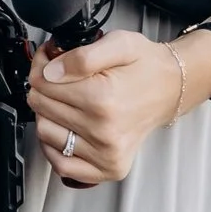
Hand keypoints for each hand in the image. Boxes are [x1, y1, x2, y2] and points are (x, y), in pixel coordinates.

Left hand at [26, 29, 210, 185]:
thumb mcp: (119, 43)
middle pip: (41, 107)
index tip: (49, 60)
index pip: (42, 83)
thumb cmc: (144, 66)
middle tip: (56, 76)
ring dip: (47, 114)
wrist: (170, 88)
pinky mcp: (109, 169)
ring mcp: (107, 154)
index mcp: (103, 99)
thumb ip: (82, 56)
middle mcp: (104, 132)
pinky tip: (64, 129)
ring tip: (64, 100)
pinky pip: (62, 165)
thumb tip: (51, 72)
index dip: (40, 66)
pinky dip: (54, 147)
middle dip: (42, 87)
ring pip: (45, 133)